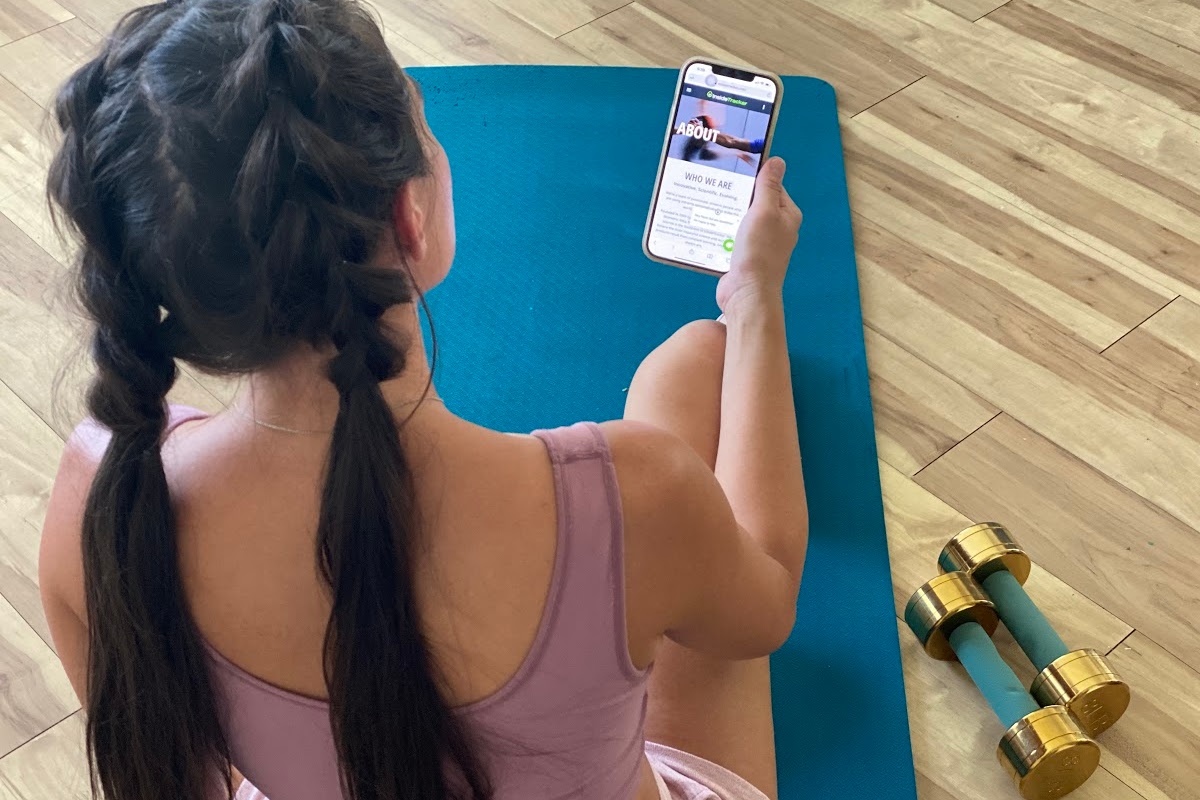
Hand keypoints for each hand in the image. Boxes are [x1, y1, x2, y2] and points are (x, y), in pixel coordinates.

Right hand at [717, 157, 801, 312]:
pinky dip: (721, 230)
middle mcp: (776, 228)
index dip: (755, 176)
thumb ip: (769, 186)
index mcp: (787, 215)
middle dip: (737, 195)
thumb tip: (777, 161)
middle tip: (716, 184)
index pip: (772, 186)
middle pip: (755, 202)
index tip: (735, 168)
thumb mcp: (764, 211)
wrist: (746, 294)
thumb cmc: (759, 252)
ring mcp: (760, 243)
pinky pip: (731, 235)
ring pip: (741, 219)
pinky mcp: (744, 256)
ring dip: (726, 213)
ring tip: (708, 202)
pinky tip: (707, 225)